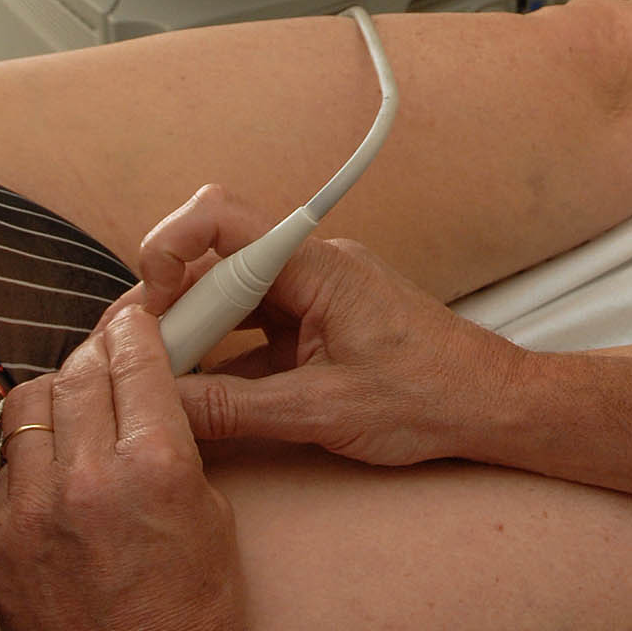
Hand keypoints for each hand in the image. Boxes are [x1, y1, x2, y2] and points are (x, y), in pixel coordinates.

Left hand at [0, 305, 250, 630]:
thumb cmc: (196, 622)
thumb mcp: (214, 516)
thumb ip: (176, 444)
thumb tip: (146, 393)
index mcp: (155, 466)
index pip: (134, 358)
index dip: (137, 330)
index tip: (137, 322)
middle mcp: (85, 479)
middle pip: (78, 371)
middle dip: (98, 356)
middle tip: (111, 360)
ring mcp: (30, 512)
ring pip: (28, 406)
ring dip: (57, 398)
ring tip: (77, 414)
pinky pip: (5, 467)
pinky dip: (31, 458)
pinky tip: (55, 476)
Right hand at [164, 203, 528, 469]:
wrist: (493, 408)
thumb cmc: (432, 398)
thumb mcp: (323, 411)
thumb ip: (236, 409)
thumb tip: (162, 408)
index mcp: (317, 267)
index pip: (222, 219)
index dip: (171, 249)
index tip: (150, 304)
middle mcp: (312, 269)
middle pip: (216, 264)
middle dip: (170, 309)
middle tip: (138, 360)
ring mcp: (314, 297)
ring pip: (231, 300)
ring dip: (193, 337)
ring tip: (159, 382)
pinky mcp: (317, 327)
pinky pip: (253, 330)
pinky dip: (223, 359)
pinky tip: (198, 398)